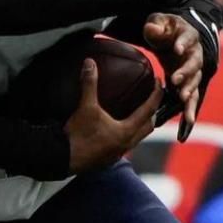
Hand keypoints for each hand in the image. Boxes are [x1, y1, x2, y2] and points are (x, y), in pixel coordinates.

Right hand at [64, 60, 162, 174]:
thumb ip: (89, 84)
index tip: (159, 83)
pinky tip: (118, 129)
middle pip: (149, 126)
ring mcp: (118, 153)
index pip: (149, 110)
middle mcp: (127, 143)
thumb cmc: (78, 135)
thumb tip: (90, 63)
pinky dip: (128, 135)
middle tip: (153, 99)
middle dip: (153, 112)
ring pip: (138, 138)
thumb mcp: (85, 107)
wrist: (63, 158)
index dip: (156, 94)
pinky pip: (125, 145)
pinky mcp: (108, 159)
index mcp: (126, 131)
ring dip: (142, 125)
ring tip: (138, 113)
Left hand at [143, 12, 203, 138]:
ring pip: (195, 87)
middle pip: (193, 67)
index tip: (177, 50)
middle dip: (186, 75)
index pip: (187, 40)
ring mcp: (194, 73)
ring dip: (189, 98)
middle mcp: (195, 56)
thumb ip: (156, 26)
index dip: (183, 44)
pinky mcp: (189, 86)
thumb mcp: (159, 22)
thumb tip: (151, 30)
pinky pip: (190, 103)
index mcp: (189, 38)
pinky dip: (188, 117)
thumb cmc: (166, 28)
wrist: (177, 37)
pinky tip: (183, 134)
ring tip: (185, 110)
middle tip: (177, 83)